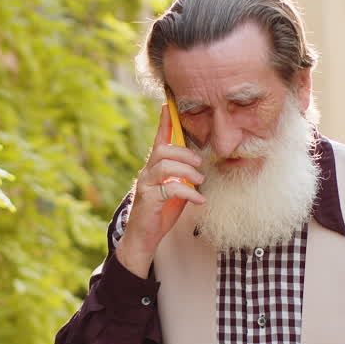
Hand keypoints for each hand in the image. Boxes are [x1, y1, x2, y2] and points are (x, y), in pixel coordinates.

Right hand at [116, 104, 205, 278]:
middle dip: (183, 152)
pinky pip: (170, 189)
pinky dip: (188, 192)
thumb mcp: (175, 191)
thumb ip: (182, 177)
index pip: (158, 140)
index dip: (164, 123)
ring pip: (164, 166)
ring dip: (187, 171)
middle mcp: (146, 173)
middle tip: (199, 163)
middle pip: (162, 149)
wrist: (144, 239)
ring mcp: (146, 185)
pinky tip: (199, 200)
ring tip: (200, 181)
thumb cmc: (160, 213)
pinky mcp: (148, 200)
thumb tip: (199, 166)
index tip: (168, 104)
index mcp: (154, 168)